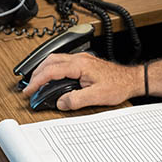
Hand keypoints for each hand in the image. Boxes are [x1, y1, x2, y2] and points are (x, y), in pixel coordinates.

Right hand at [20, 52, 138, 110]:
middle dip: (36, 74)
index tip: (30, 90)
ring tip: (37, 82)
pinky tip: (52, 76)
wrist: (132, 80)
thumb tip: (61, 102)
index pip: (52, 71)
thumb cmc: (119, 85)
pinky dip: (52, 68)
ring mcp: (82, 59)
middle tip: (29, 87)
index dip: (38, 81)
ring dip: (43, 69)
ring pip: (55, 59)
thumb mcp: (97, 96)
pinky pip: (63, 61)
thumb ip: (77, 100)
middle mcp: (80, 59)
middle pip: (50, 61)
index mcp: (80, 65)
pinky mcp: (85, 62)